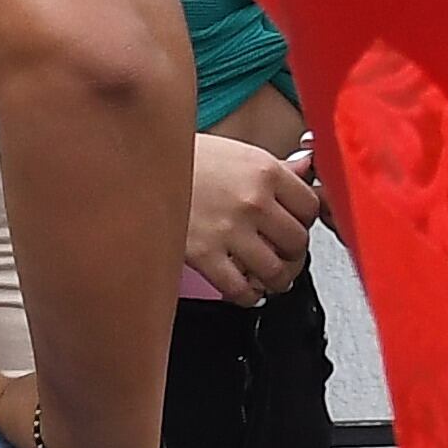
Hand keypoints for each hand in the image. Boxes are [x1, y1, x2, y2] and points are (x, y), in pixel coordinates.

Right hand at [187, 131, 319, 305]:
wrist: (137, 167)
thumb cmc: (182, 158)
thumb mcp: (235, 152)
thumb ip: (274, 167)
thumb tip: (305, 168)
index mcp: (264, 170)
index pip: (311, 207)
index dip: (305, 221)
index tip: (296, 226)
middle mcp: (252, 200)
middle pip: (298, 242)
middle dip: (293, 253)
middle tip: (284, 255)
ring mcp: (229, 229)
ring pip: (276, 271)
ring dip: (277, 280)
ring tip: (269, 278)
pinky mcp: (203, 255)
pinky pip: (240, 289)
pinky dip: (247, 296)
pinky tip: (244, 290)